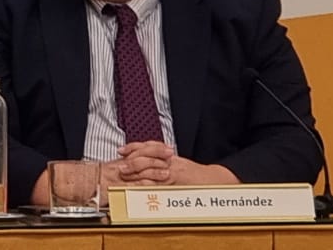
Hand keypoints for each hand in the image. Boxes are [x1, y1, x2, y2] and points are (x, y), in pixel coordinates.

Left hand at [110, 141, 238, 186]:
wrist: (212, 180)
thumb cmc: (194, 174)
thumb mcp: (177, 163)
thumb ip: (162, 161)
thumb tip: (143, 161)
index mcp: (169, 155)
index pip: (148, 147)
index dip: (133, 147)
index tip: (120, 150)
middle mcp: (170, 160)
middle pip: (147, 156)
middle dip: (131, 160)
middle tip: (119, 165)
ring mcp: (172, 172)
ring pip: (150, 168)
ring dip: (136, 171)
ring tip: (124, 174)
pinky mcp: (176, 183)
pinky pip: (159, 183)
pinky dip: (148, 183)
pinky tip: (138, 185)